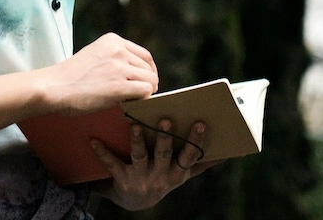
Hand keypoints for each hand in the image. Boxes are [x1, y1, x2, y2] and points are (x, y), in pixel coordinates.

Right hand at [39, 33, 157, 114]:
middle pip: (149, 68)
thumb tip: (134, 71)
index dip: (148, 70)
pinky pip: (145, 91)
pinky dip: (143, 99)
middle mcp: (119, 50)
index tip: (145, 80)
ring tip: (134, 100)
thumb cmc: (70, 77)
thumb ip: (113, 57)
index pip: (144, 55)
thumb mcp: (94, 54)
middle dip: (147, 82)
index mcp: (113, 40)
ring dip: (146, 92)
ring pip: (151, 80)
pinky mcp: (119, 86)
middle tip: (139, 94)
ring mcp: (120, 67)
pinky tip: (133, 103)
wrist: (54, 88)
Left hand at [90, 119, 215, 210]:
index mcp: (177, 173)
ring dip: (138, 141)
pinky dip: (102, 152)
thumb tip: (228, 153)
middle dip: (166, 139)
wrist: (135, 201)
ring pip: (140, 156)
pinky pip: (112, 164)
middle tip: (166, 120)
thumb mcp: (183, 174)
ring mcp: (141, 178)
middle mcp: (161, 177)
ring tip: (135, 126)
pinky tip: (93, 140)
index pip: (189, 156)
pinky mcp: (121, 178)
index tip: (200, 122)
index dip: (195, 141)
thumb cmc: (163, 178)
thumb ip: (202, 163)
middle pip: (165, 155)